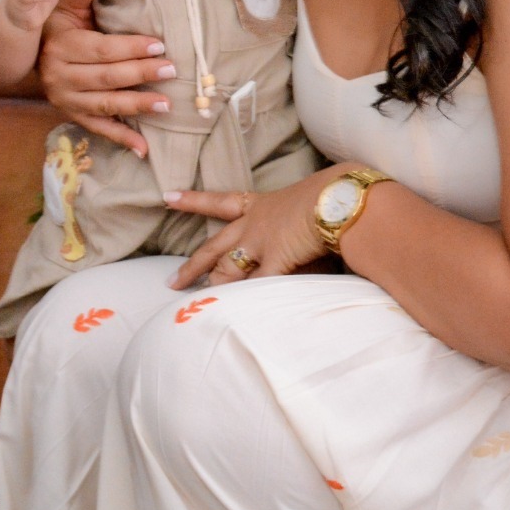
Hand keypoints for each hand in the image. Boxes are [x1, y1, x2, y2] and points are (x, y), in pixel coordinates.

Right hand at [38, 0, 175, 157]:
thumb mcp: (67, 3)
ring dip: (136, 105)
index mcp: (61, 46)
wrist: (32, 51)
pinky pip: (99, 128)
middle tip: (171, 70)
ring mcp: (65, 99)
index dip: (131, 48)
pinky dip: (121, 138)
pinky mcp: (72, 114)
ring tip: (166, 104)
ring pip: (105, 104)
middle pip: (107, 77)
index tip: (159, 46)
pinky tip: (143, 148)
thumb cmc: (59, 23)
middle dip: (141, 74)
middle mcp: (60, 75)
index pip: (102, 49)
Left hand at [165, 167, 344, 287]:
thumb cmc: (332, 194)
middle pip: (214, 247)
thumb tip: (302, 232)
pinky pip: (255, 286)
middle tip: (171, 282)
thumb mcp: (307, 202)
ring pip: (227, 270)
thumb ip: (299, 220)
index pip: (221, 201)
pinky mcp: (274, 263)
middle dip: (192, 266)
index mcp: (262, 205)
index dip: (193, 201)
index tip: (168, 198)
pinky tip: (232, 316)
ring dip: (215, 287)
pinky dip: (244, 301)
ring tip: (199, 304)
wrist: (341, 197)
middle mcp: (254, 225)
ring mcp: (260, 245)